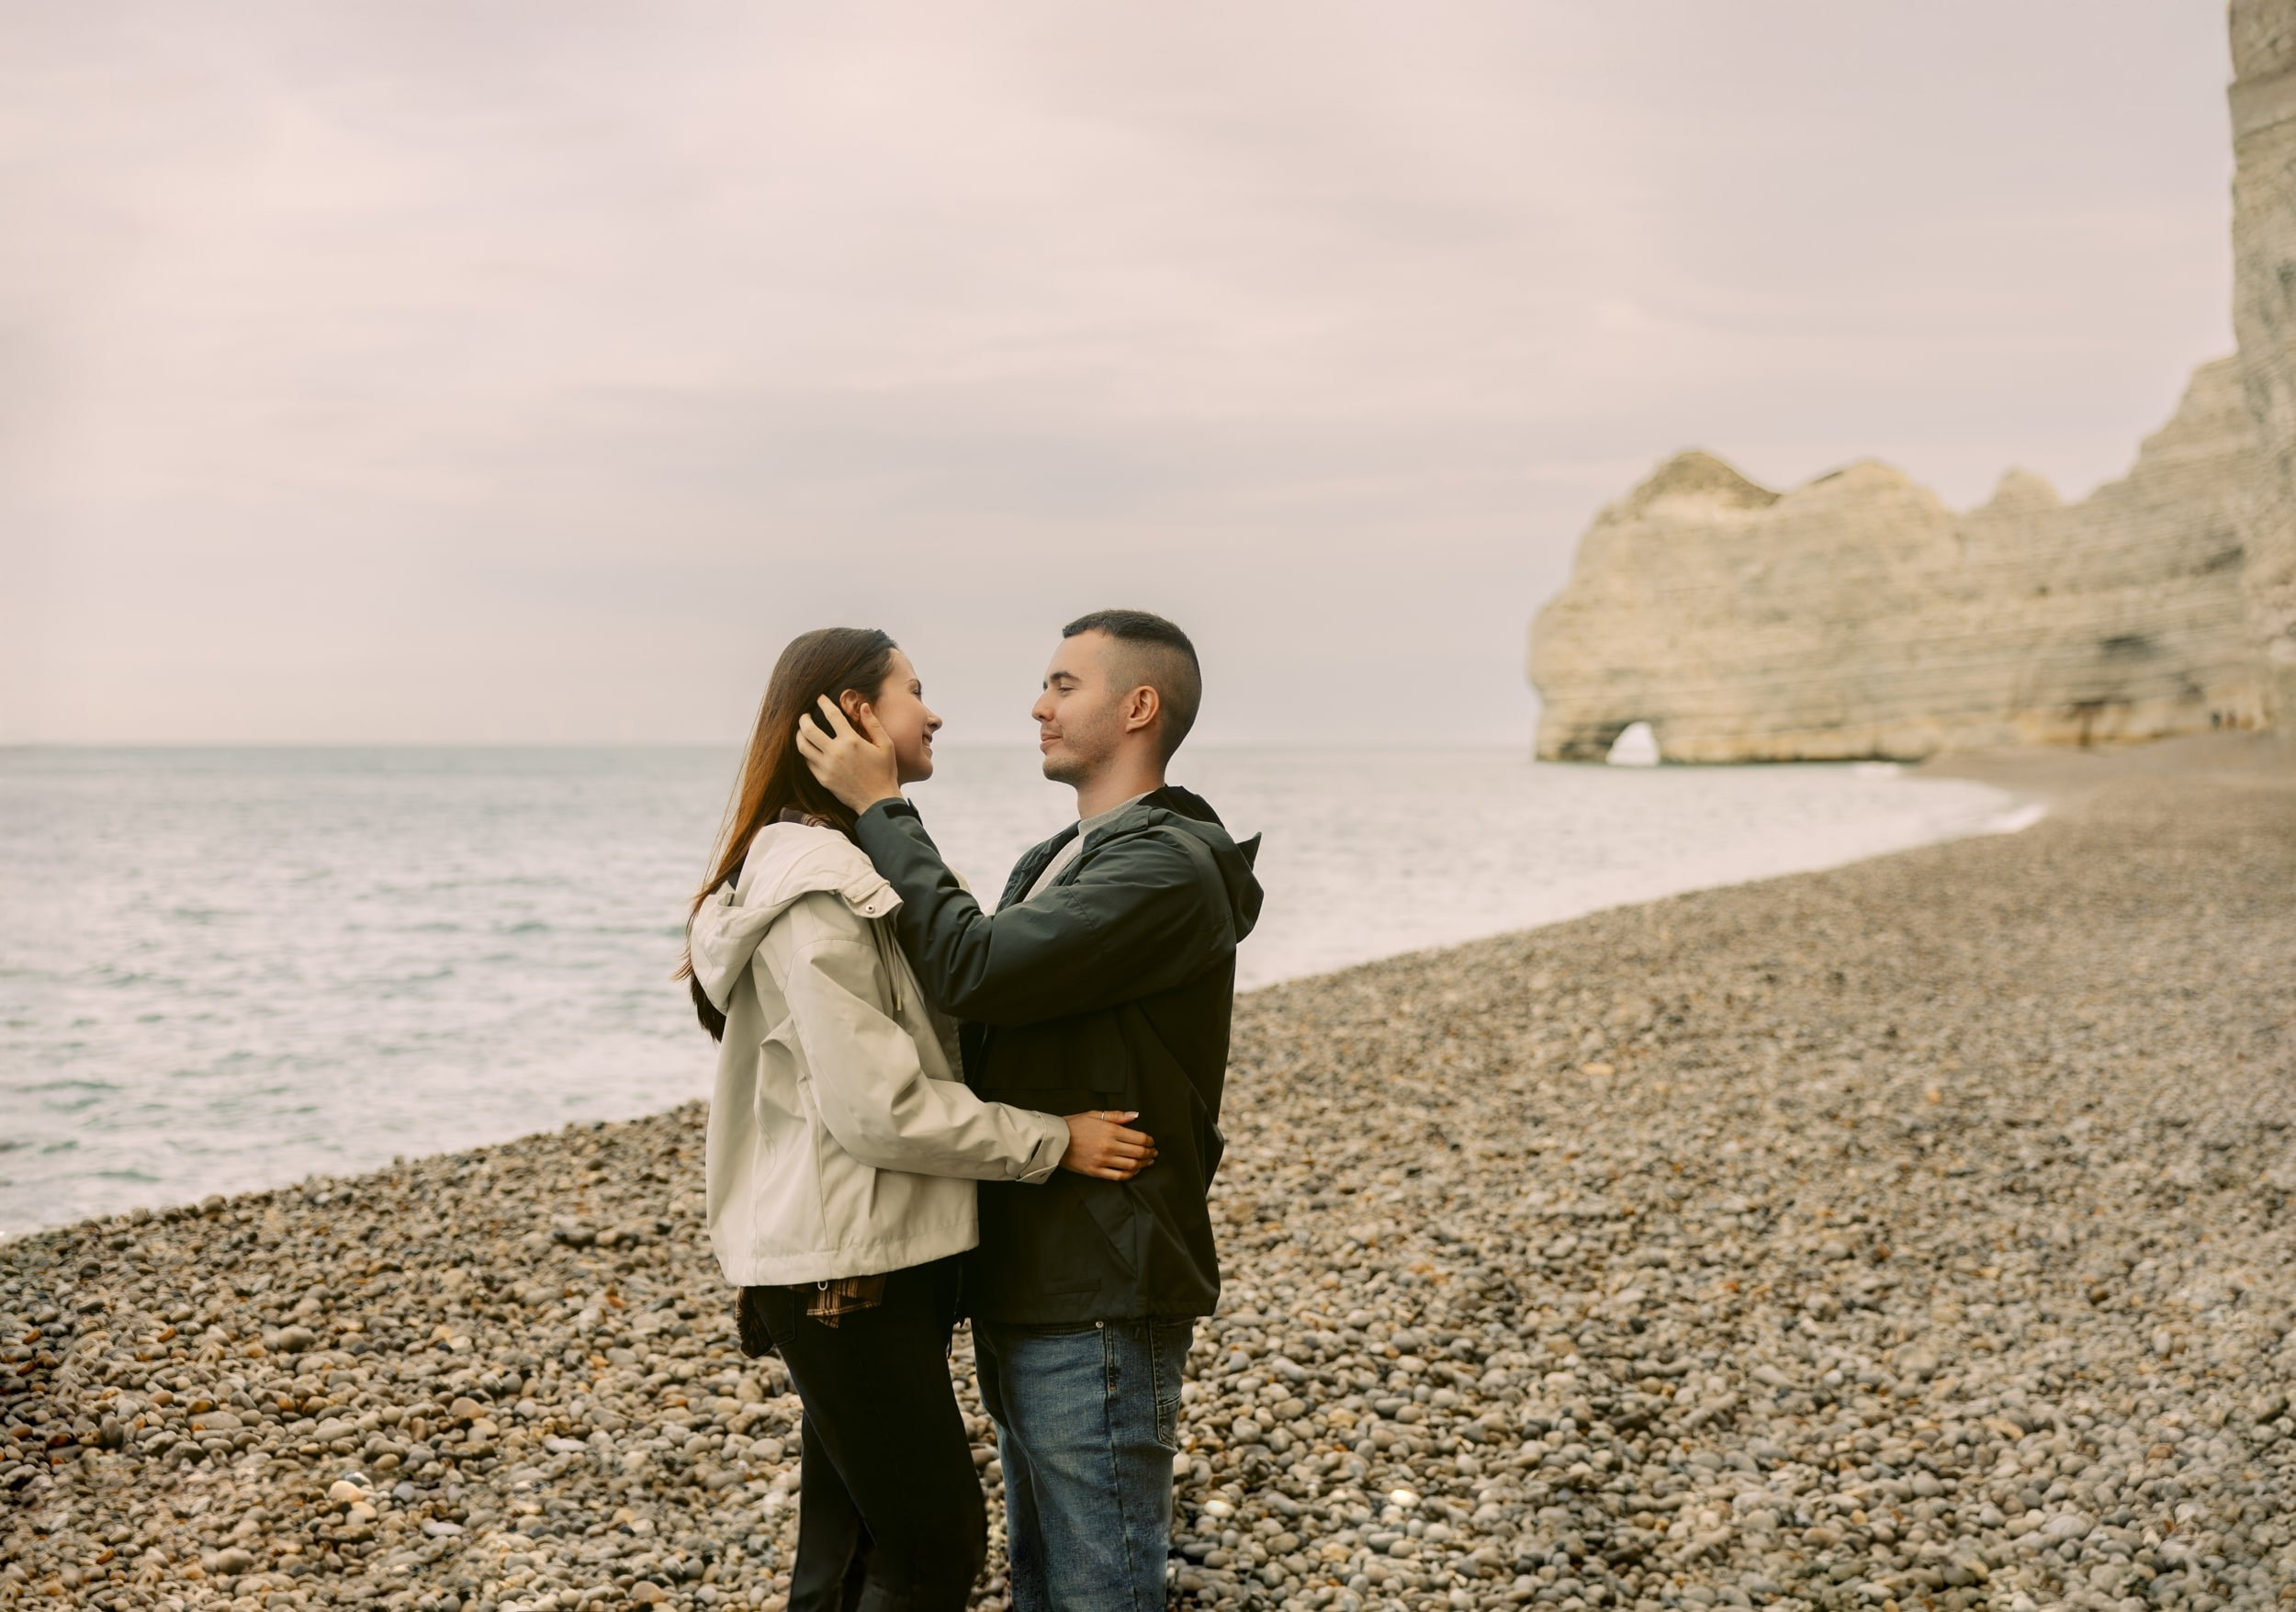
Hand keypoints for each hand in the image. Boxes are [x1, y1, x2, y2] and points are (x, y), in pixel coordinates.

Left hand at [793, 696, 901, 813]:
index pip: (832, 715)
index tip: (820, 698)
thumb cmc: (885, 772)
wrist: (877, 802)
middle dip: (804, 719)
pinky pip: (807, 762)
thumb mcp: (886, 745)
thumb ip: (873, 724)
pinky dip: (806, 752)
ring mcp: (826, 767)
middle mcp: (835, 753)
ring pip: (803, 746)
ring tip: (802, 730)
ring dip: (799, 735)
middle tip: (805, 715)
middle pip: (809, 730)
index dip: (824, 703)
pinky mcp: (822, 779)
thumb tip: (863, 705)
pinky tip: (809, 748)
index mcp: (851, 741)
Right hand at [1060, 1110, 1156, 1180]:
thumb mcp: (1095, 1115)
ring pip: (1131, 1165)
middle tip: (1154, 1153)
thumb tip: (1135, 1115)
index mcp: (1111, 1131)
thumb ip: (1117, 1116)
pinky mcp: (1096, 1172)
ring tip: (1147, 1163)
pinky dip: (1129, 1174)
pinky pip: (1118, 1176)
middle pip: (1138, 1153)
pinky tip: (1133, 1171)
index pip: (1139, 1138)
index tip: (1152, 1142)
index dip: (1149, 1141)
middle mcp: (1109, 1147)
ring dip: (1143, 1164)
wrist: (1055, 1139)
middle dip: (1149, 1153)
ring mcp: (1103, 1161)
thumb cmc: (1074, 1125)